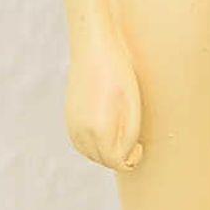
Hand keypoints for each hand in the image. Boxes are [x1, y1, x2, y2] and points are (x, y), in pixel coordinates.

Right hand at [66, 30, 143, 171]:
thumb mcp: (133, 106)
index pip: (115, 162)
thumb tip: (124, 156)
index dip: (131, 160)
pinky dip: (94, 144)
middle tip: (135, 145)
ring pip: (89, 153)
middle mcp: (81, 130)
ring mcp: (72, 123)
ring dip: (106, 153)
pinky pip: (80, 142)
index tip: (141, 147)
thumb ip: (129, 134)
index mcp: (99, 129)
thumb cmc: (119, 73)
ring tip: (122, 138)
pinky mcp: (69, 116)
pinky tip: (106, 133)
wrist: (94, 48)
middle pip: (102, 160)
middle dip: (120, 158)